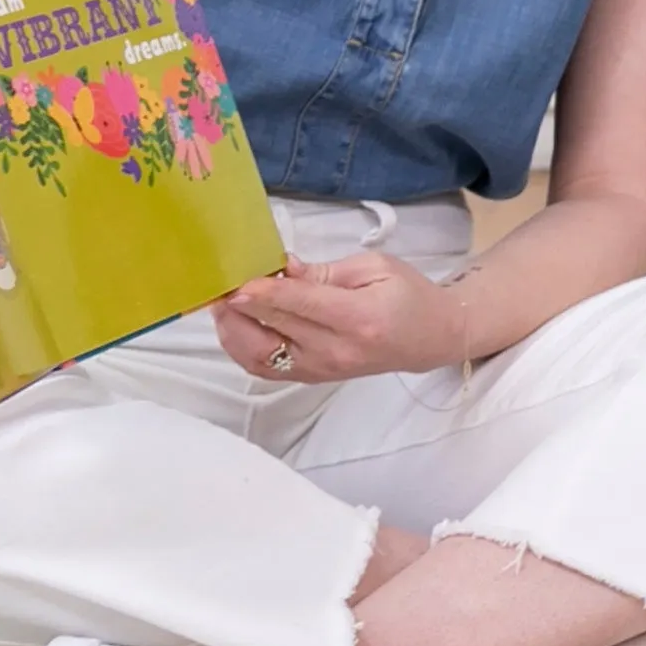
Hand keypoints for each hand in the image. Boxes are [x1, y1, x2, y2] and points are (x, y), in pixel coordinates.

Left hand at [213, 254, 469, 388]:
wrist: (429, 338)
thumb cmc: (408, 296)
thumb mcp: (375, 268)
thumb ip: (324, 272)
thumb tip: (280, 268)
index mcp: (360, 318)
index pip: (301, 306)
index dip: (264, 294)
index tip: (235, 283)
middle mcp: (336, 350)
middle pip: (274, 328)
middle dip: (238, 306)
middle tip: (216, 282)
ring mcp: (321, 369)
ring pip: (258, 355)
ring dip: (231, 329)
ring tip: (221, 302)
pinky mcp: (310, 377)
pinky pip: (263, 367)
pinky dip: (240, 347)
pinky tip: (233, 324)